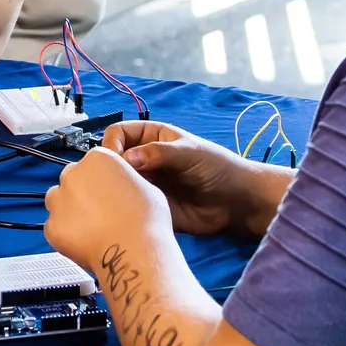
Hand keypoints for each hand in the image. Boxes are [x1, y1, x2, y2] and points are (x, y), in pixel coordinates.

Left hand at [44, 146, 171, 274]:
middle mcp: (74, 174)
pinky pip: (55, 226)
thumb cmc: (145, 222)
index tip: (106, 190)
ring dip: (70, 209)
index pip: (92, 162)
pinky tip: (86, 240)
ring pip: (58, 199)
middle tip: (100, 210)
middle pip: (72, 178)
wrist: (134, 251)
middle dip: (83, 192)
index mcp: (98, 159)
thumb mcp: (147, 187)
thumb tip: (124, 187)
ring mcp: (60, 199)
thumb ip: (126, 181)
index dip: (100, 179)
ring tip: (92, 226)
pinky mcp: (52, 225)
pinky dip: (66, 233)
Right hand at [105, 121, 292, 240]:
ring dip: (115, 189)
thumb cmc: (216, 167)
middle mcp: (143, 159)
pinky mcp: (148, 205)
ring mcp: (145, 183)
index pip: (119, 134)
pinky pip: (128, 205)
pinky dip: (123, 207)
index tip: (113, 159)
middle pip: (113, 159)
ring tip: (120, 198)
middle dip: (110, 169)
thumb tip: (125, 159)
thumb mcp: (188, 152)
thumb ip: (158, 153)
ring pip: (117, 183)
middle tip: (114, 182)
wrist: (236, 202)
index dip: (112, 144)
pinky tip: (126, 212)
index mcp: (150, 138)